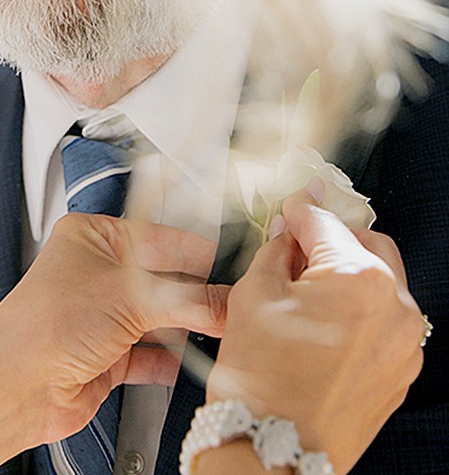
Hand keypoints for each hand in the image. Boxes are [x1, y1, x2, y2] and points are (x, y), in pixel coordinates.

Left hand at [0, 212, 228, 473]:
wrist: (12, 387)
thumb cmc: (43, 326)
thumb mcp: (128, 298)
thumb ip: (187, 301)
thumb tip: (228, 302)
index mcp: (94, 237)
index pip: (160, 237)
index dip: (198, 252)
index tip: (234, 266)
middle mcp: (98, 272)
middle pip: (162, 278)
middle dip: (196, 294)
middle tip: (233, 303)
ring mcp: (102, 315)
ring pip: (159, 317)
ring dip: (186, 328)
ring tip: (221, 331)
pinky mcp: (107, 355)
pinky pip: (150, 353)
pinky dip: (171, 359)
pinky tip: (192, 360)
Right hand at [205, 184, 424, 474]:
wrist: (273, 450)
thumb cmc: (263, 379)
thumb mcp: (254, 294)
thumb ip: (277, 251)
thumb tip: (288, 234)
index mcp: (359, 278)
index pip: (326, 223)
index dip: (299, 212)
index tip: (289, 209)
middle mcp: (395, 307)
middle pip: (367, 245)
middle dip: (332, 240)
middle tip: (296, 247)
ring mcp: (404, 344)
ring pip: (379, 285)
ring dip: (346, 277)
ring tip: (304, 292)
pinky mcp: (400, 372)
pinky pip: (383, 324)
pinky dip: (357, 314)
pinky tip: (319, 325)